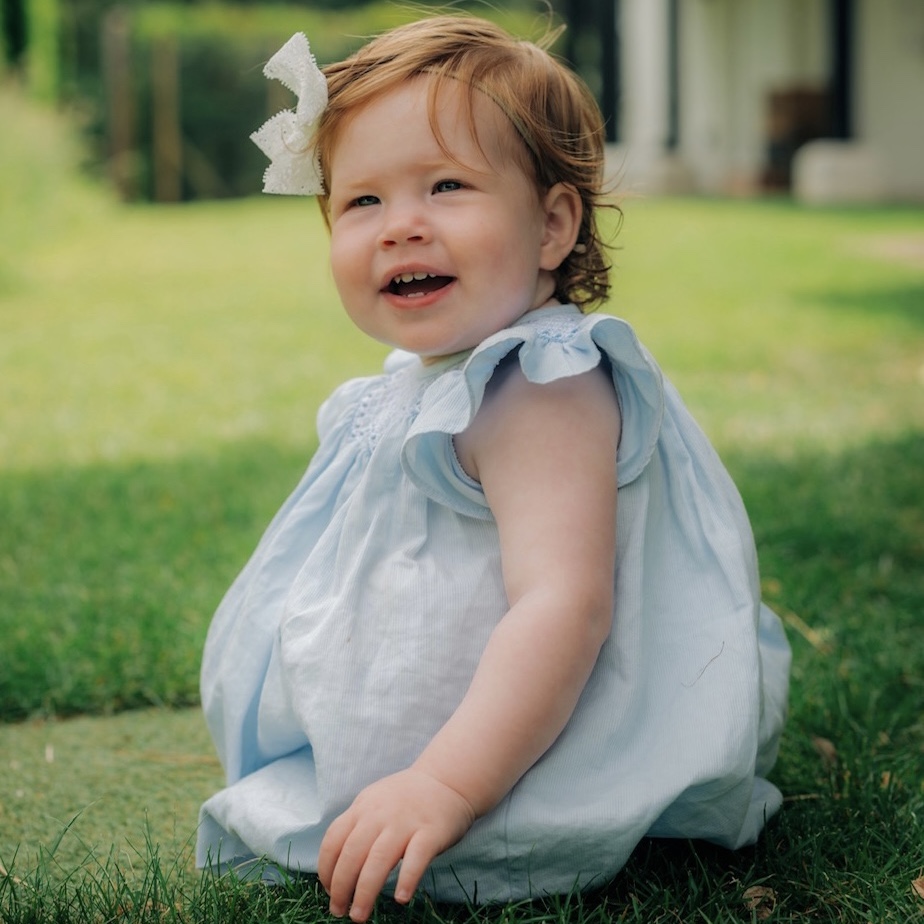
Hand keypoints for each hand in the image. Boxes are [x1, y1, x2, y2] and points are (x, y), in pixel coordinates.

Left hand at [317, 768, 475, 921]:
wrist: (447, 780)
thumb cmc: (406, 799)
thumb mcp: (374, 802)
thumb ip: (357, 826)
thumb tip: (336, 868)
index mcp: (363, 808)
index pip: (334, 840)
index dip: (327, 870)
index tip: (329, 891)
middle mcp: (380, 814)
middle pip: (352, 854)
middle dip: (341, 887)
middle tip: (339, 911)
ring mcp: (406, 823)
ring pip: (379, 860)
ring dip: (365, 892)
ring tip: (359, 916)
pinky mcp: (431, 832)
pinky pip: (416, 858)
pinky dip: (407, 879)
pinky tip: (400, 899)